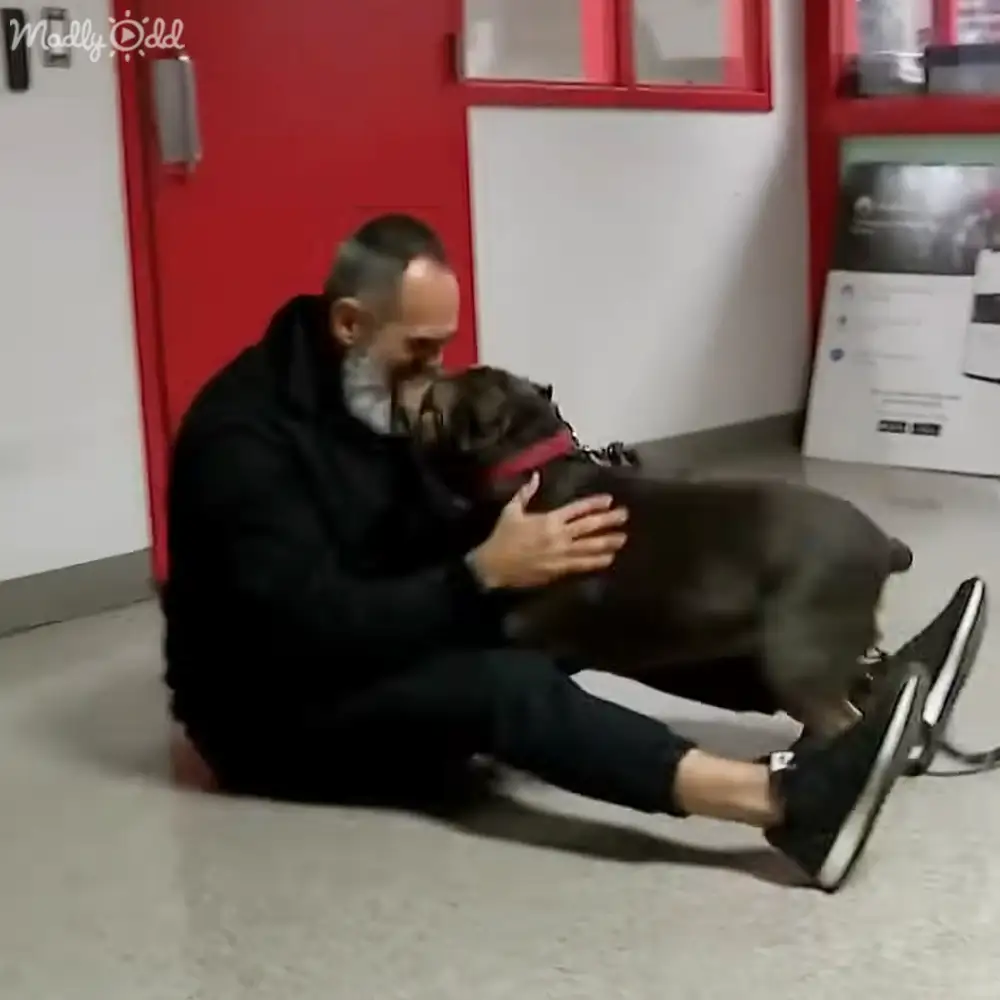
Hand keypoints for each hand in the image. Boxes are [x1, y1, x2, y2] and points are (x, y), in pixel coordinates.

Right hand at [468, 472, 627, 589]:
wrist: (494, 566)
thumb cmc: (502, 537)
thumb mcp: (511, 511)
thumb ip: (525, 493)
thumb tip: (536, 475)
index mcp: (549, 519)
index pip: (578, 509)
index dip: (595, 503)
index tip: (609, 500)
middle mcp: (559, 536)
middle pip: (590, 527)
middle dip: (609, 520)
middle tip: (624, 515)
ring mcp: (561, 554)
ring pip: (590, 547)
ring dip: (608, 542)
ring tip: (623, 538)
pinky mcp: (559, 570)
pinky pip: (582, 565)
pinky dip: (596, 561)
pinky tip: (608, 559)